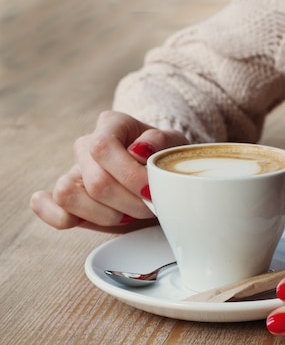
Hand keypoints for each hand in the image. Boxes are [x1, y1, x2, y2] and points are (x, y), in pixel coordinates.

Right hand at [30, 111, 188, 228]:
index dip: (129, 176)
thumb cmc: (165, 156)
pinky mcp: (68, 195)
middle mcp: (86, 145)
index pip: (103, 148)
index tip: (151, 192)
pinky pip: (48, 206)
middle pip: (95, 181)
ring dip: (105, 215)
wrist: (157, 170)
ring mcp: (74, 170)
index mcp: (112, 125)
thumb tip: (139, 150)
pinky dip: (59, 217)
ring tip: (129, 213)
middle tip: (150, 207)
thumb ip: (163, 142)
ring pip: (68, 195)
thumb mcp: (175, 144)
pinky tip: (85, 219)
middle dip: (129, 203)